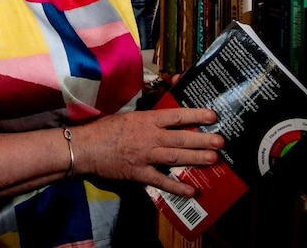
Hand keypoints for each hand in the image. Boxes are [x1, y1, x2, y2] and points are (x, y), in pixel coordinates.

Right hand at [75, 108, 223, 197]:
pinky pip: (161, 181)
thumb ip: (147, 117)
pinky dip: (176, 186)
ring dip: (196, 159)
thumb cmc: (104, 128)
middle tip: (221, 141)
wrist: (85, 147)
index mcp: (146, 119)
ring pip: (176, 157)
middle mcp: (149, 137)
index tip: (212, 116)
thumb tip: (165, 116)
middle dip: (203, 140)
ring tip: (214, 158)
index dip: (195, 116)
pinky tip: (191, 190)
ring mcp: (145, 156)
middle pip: (181, 138)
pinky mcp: (139, 173)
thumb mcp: (128, 115)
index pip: (176, 116)